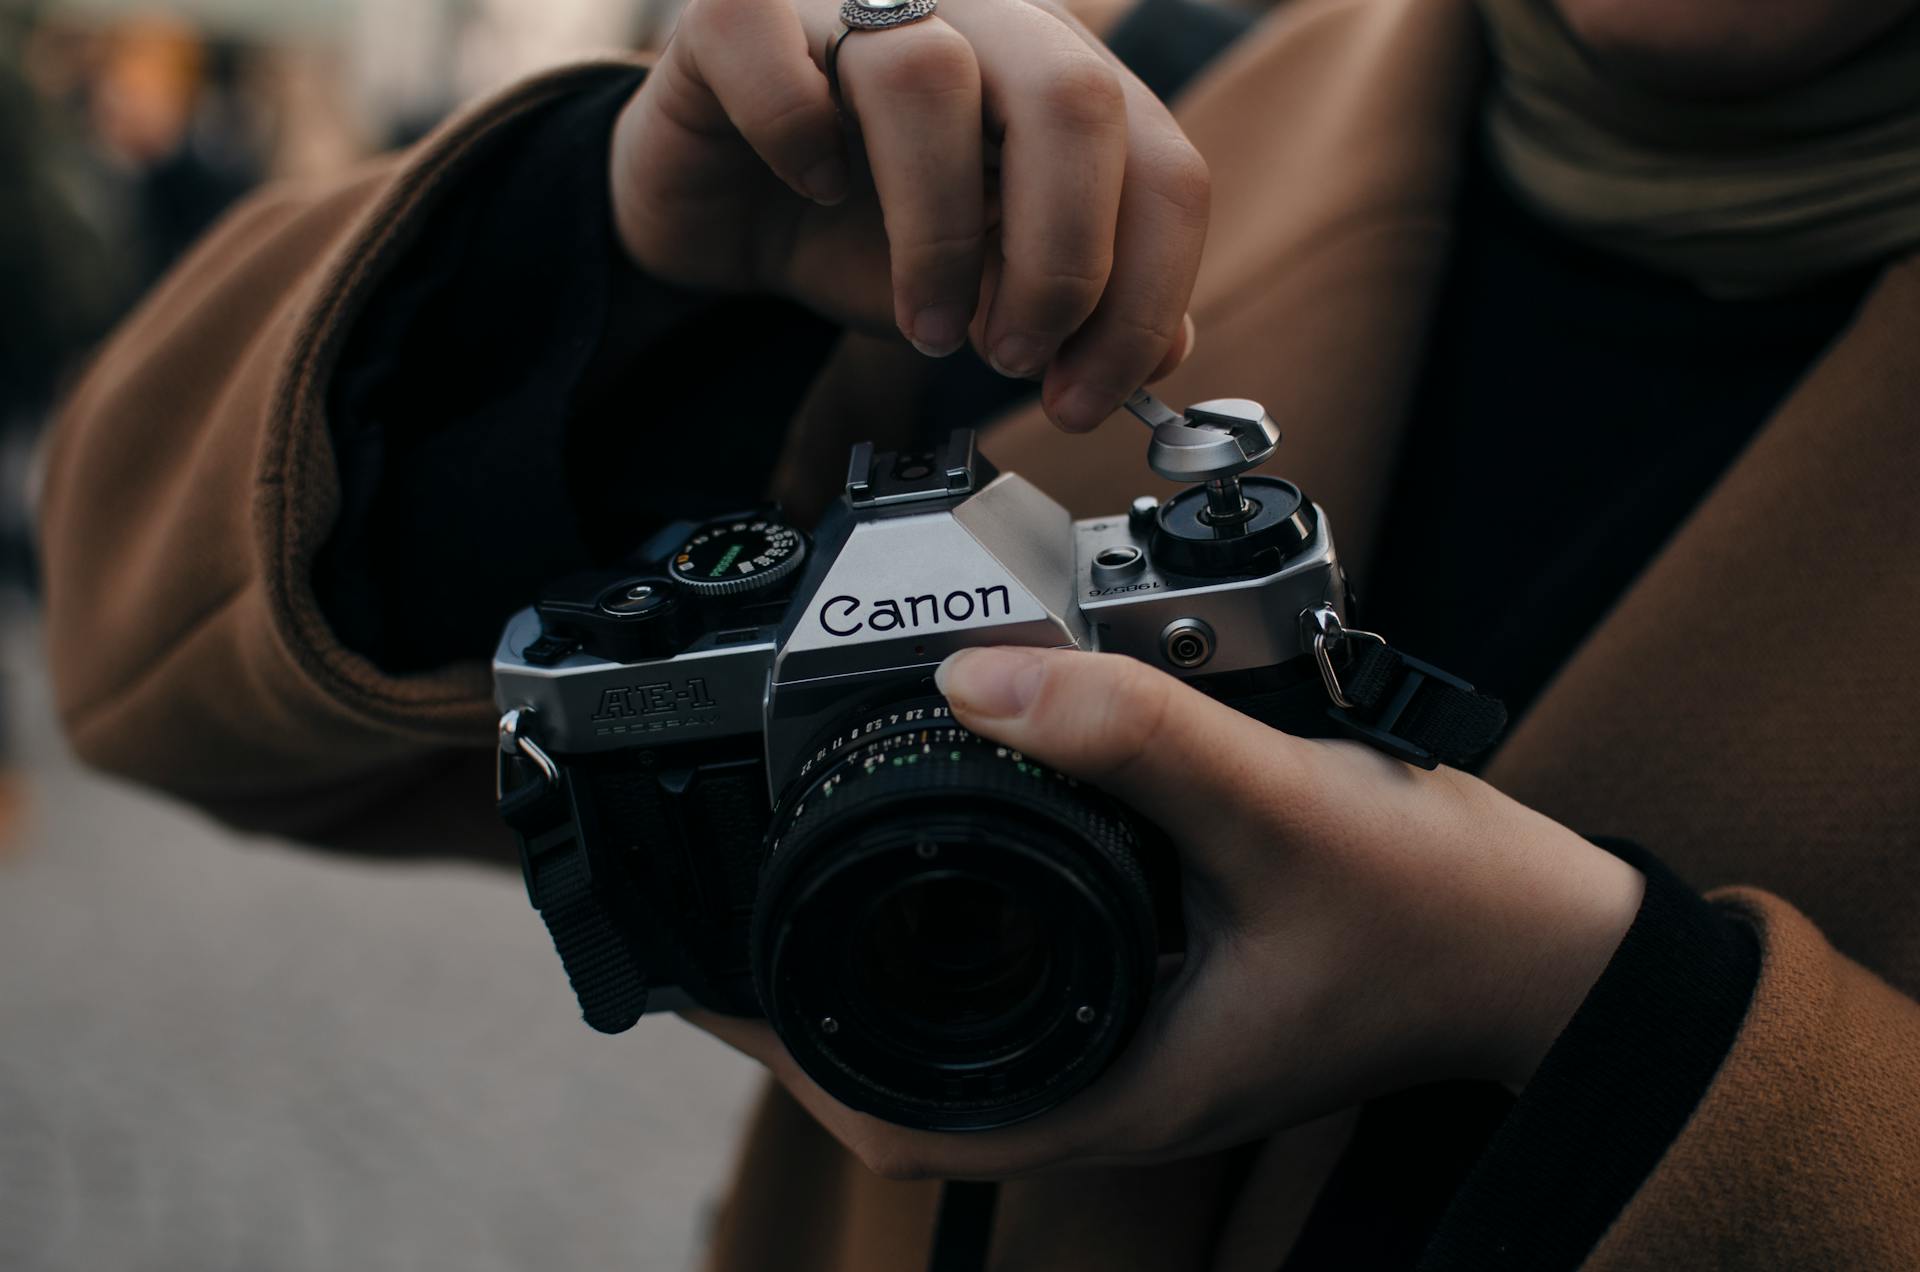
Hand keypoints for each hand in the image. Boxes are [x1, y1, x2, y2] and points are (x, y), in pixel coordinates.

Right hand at [609, 0, 1207, 431]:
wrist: (722, 202)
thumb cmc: (861, 225)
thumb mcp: (988, 284)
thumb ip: (1078, 305)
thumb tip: (1161, 352)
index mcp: (1059, 78)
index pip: (1159, 166)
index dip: (1142, 296)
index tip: (1087, 395)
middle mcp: (978, 18)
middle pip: (1073, 99)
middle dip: (1062, 259)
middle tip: (1014, 356)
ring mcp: (857, 1)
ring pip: (930, 75)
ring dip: (938, 233)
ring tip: (921, 322)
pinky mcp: (737, 16)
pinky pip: (771, 50)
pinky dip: (794, 135)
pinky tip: (808, 186)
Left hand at [690, 646, 1643, 1179]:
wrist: (1552, 946)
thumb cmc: (1444, 911)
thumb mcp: (1282, 807)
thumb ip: (1134, 738)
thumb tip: (973, 676)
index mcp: (1125, 1083)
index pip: (907, 1120)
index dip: (790, 1056)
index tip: (711, 972)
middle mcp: (1120, 1077)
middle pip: (914, 1078)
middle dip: (808, 1008)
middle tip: (731, 907)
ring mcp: (1145, 1041)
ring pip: (971, 1029)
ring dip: (884, 966)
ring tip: (808, 874)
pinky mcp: (1172, 993)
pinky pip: (1036, 980)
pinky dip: (970, 930)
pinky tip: (959, 846)